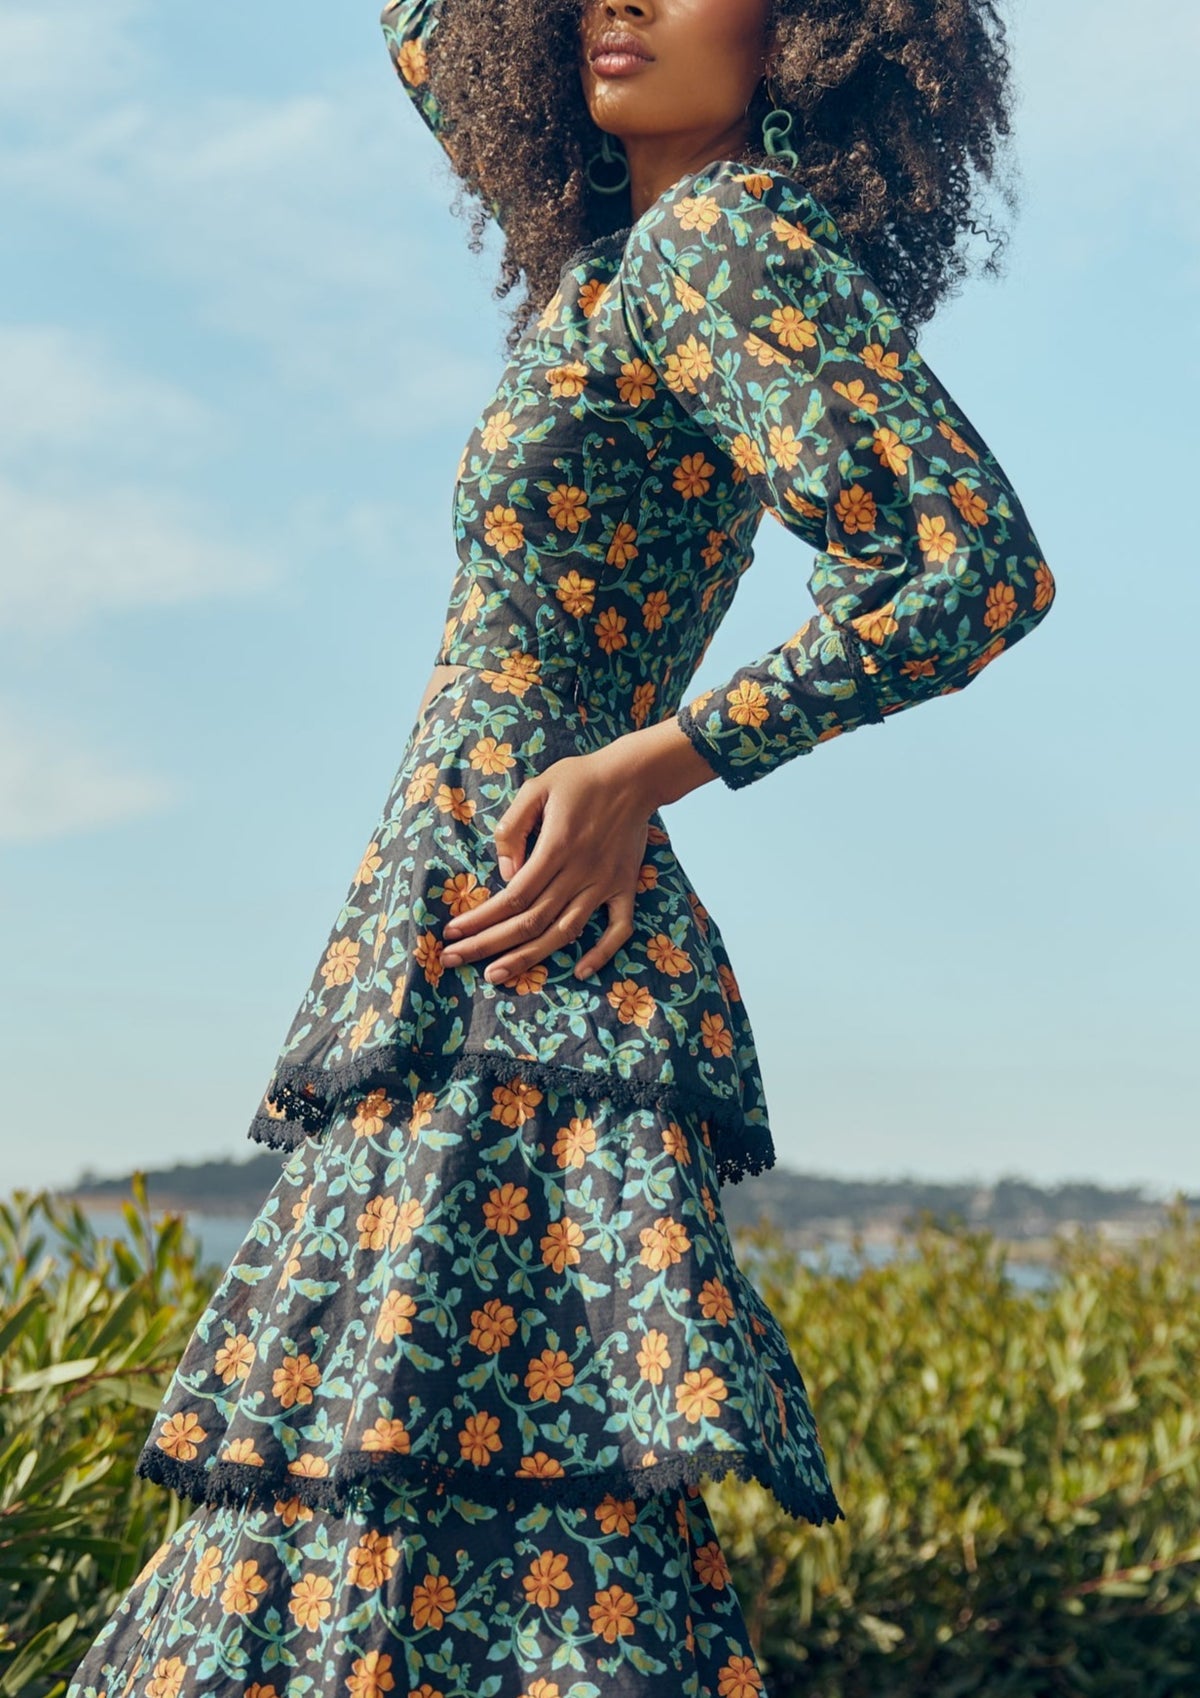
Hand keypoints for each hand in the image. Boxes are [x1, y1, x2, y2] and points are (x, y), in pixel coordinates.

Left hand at [440, 739, 659, 983]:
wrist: (634, 775)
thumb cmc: (580, 779)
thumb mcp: (536, 788)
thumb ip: (513, 828)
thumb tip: (504, 874)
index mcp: (556, 847)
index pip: (512, 896)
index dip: (480, 919)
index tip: (452, 932)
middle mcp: (581, 872)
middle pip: (531, 921)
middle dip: (489, 944)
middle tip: (454, 960)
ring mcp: (605, 883)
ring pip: (565, 932)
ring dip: (529, 958)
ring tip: (496, 975)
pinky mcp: (625, 886)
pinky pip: (619, 929)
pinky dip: (602, 953)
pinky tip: (580, 972)